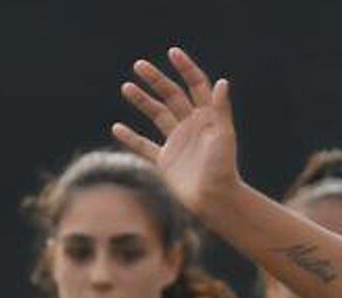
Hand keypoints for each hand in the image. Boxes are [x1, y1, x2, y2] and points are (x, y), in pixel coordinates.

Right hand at [111, 47, 244, 218]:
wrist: (215, 200)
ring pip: (157, 115)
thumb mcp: (224, 136)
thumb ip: (221, 110)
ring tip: (126, 87)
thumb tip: (221, 82)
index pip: (195, 85)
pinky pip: (144, 146)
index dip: (185, 68)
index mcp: (207, 116)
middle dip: (156, 80)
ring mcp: (177, 142)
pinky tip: (117, 127)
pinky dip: (131, 138)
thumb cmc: (223, 168)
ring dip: (142, 101)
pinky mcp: (165, 161)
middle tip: (139, 65)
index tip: (172, 53)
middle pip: (172, 95)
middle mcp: (191, 125)